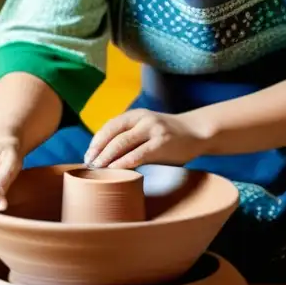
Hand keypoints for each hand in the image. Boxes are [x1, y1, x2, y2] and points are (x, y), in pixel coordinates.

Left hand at [84, 110, 206, 169]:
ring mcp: (153, 129)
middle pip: (113, 135)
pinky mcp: (162, 142)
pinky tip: (116, 170)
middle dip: (99, 151)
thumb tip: (104, 156)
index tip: (88, 155)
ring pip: (123, 143)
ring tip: (98, 169)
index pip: (110, 126)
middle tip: (90, 165)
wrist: (197, 132)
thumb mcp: (146, 130)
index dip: (97, 141)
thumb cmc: (168, 136)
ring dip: (107, 157)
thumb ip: (130, 137)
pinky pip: (138, 153)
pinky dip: (124, 162)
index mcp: (136, 115)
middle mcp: (143, 119)